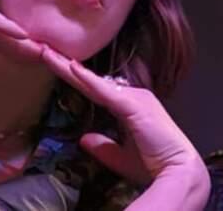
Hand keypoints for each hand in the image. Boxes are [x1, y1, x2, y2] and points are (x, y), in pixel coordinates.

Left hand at [39, 47, 205, 188]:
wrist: (179, 173)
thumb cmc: (155, 164)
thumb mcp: (120, 157)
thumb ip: (102, 146)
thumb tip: (83, 138)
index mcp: (131, 105)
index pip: (95, 89)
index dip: (75, 78)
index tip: (56, 65)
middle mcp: (133, 96)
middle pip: (91, 81)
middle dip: (65, 65)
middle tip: (43, 49)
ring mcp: (134, 99)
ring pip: (94, 82)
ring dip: (68, 67)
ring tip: (46, 52)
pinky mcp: (133, 107)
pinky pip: (105, 91)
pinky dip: (88, 80)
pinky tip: (71, 68)